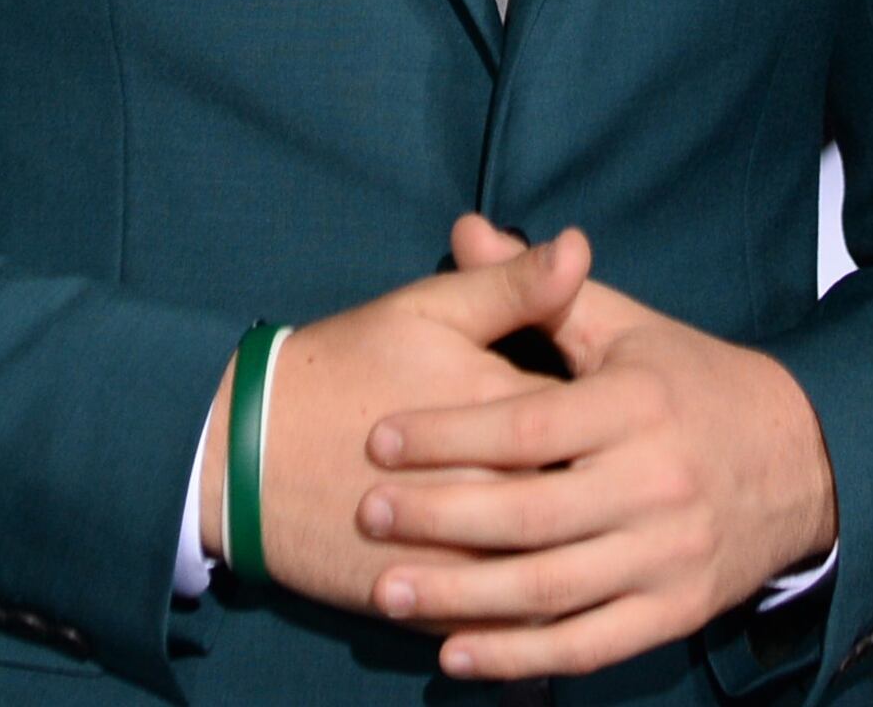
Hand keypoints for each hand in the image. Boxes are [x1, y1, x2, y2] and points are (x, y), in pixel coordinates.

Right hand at [196, 223, 593, 608]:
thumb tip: (580, 247)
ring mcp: (462, 558)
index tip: (628, 423)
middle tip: (625, 490)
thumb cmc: (342, 368)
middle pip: (585, 503)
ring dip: (580, 562)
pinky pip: (505, 625)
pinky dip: (531, 615)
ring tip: (596, 546)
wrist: (244, 455)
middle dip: (607, 498)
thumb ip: (511, 285)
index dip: (617, 425)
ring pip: (554, 572)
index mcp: (503, 412)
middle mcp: (494, 493)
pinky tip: (548, 596)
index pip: (596, 424)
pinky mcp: (431, 604)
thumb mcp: (426, 311)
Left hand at [357, 215, 837, 684]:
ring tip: (385, 593)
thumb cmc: (693, 384)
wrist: (805, 460)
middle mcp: (656, 483)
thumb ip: (539, 290)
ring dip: (461, 598)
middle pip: (529, 514)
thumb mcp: (628, 329)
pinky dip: (520, 656)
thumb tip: (466, 227)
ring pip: (550, 588)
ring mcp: (668, 555)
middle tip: (366, 516)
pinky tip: (457, 655)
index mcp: (637, 406)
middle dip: (439, 518)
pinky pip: (588, 644)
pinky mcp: (676, 611)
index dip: (449, 434)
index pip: (527, 426)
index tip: (379, 440)